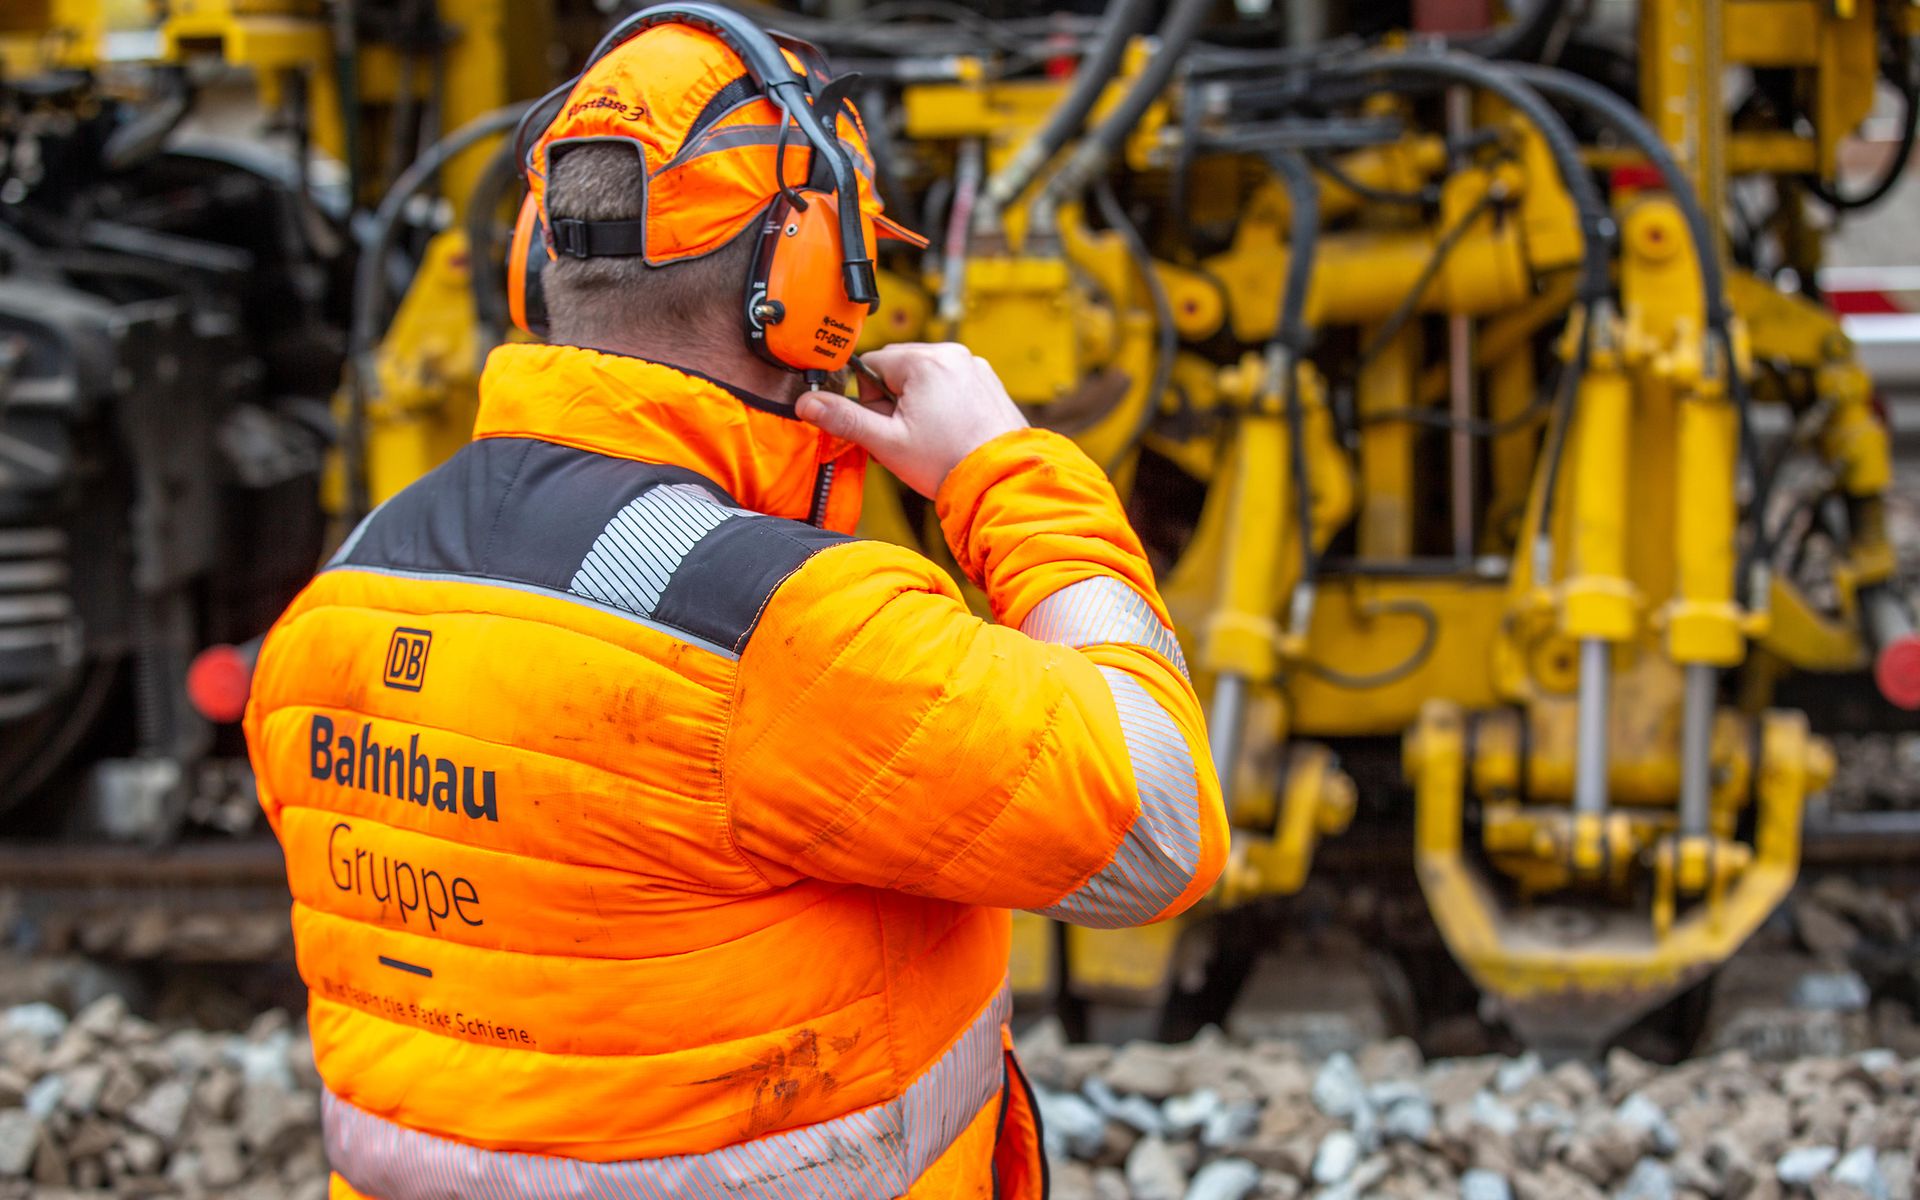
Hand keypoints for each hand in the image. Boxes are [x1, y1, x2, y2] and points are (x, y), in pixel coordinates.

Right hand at [795, 343, 1027, 497]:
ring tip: (930, 438)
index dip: (870, 400)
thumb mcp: (887, 443)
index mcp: (925, 361)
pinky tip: (949, 434)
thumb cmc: (948, 462)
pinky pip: (951, 385)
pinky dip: (943, 405)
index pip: (873, 365)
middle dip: (894, 401)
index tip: (883, 425)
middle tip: (906, 436)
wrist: (1001, 481)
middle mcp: (953, 355)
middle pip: (900, 369)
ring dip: (918, 404)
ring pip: (926, 378)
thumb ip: (844, 419)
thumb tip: (807, 403)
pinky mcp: (988, 383)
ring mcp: (975, 368)